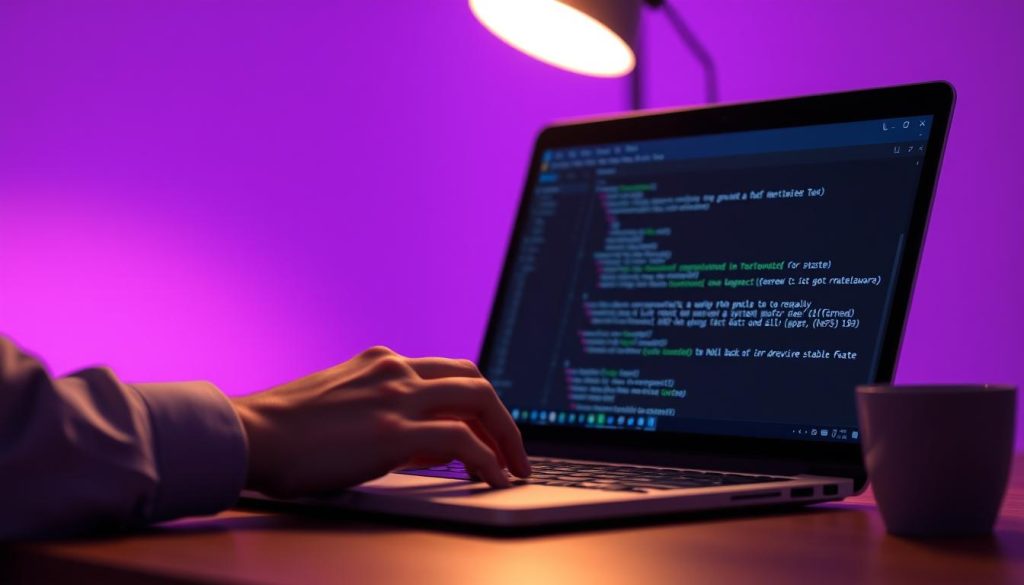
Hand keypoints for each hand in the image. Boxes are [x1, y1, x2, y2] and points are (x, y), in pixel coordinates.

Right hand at [231, 346, 529, 496]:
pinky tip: (492, 479)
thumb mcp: (345, 409)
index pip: (449, 372)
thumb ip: (391, 419)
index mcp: (382, 362)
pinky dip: (486, 459)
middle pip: (474, 381)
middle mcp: (395, 370)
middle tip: (513, 450)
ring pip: (478, 401)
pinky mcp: (394, 432)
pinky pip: (461, 441)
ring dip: (505, 437)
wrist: (250, 434)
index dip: (477, 401)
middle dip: (502, 417)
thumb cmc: (286, 432)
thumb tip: (432, 449)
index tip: (490, 429)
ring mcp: (397, 397)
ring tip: (514, 468)